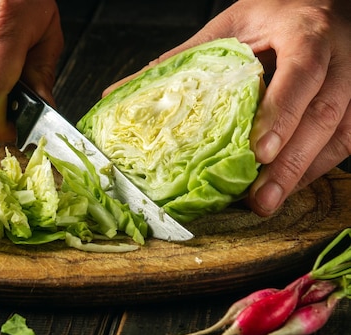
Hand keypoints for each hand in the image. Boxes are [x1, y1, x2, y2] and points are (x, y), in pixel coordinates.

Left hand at [105, 0, 350, 215]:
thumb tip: (120, 94)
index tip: (259, 151)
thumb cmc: (273, 16)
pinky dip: (315, 168)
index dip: (282, 112)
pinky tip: (288, 186)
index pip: (302, 72)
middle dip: (292, 161)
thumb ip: (182, 60)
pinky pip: (345, 142)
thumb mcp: (230, 27)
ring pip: (340, 133)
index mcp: (304, 33)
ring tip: (268, 202)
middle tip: (259, 198)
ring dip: (303, 173)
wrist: (321, 7)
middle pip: (326, 113)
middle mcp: (339, 57)